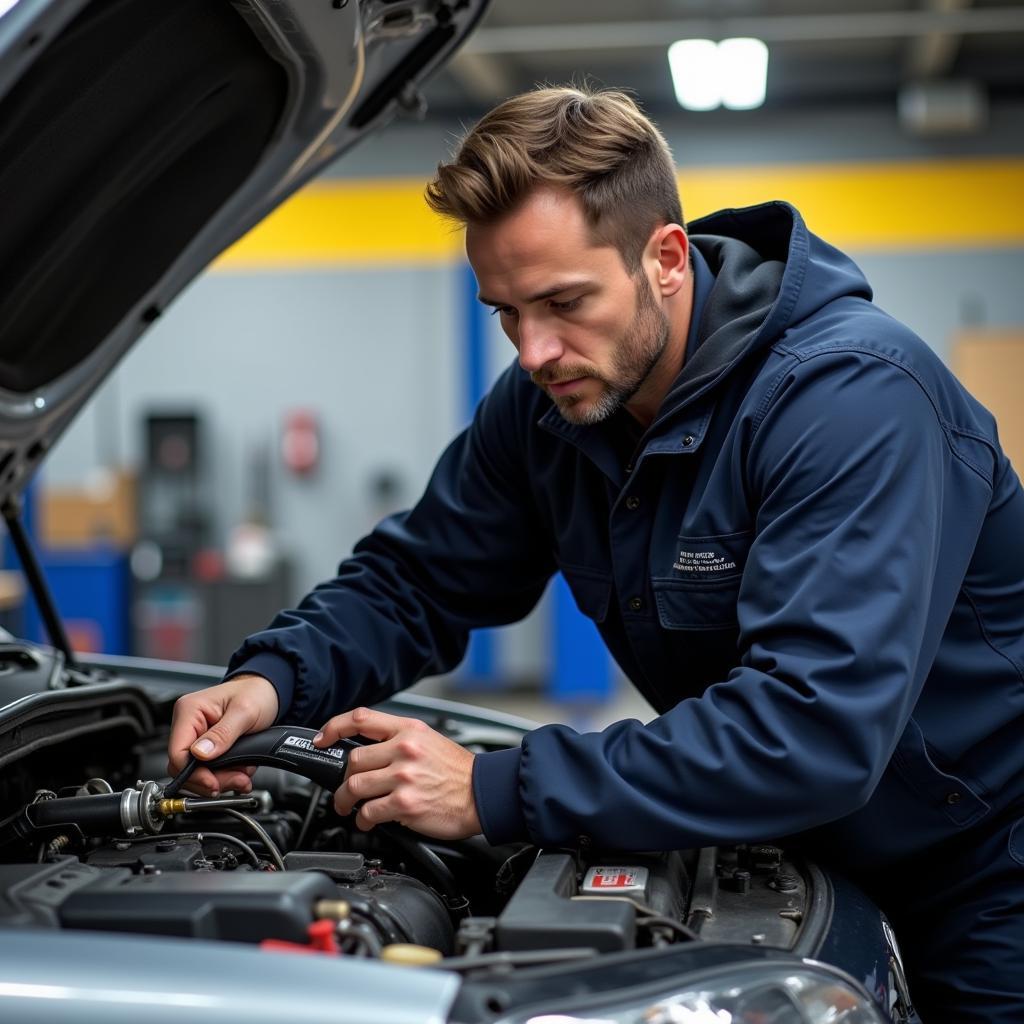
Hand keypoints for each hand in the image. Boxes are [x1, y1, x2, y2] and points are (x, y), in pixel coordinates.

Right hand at [167, 675, 278, 794]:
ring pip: (198, 773)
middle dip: (211, 780)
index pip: (177, 752)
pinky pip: (210, 771)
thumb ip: (223, 733)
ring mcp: (198, 737)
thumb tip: (200, 754)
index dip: (193, 773)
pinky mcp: (208, 748)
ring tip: (243, 777)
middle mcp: (189, 724)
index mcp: (190, 710)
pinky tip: (241, 772)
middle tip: (236, 781)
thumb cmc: (256, 693)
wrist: (268, 693)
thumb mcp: (245, 711)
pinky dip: (227, 776)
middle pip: (185, 768)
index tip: (213, 783)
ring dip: (222, 780)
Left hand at [315, 707, 480, 839]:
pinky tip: (369, 820)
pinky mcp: (405, 804)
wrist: (483, 794)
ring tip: (350, 807)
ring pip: (355, 786)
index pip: (362, 718)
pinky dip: (363, 819)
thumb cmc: (458, 771)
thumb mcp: (429, 740)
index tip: (323, 739)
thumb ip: (399, 740)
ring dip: (346, 801)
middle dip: (342, 779)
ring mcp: (404, 776)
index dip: (335, 727)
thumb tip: (368, 749)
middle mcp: (405, 749)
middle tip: (343, 791)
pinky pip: (368, 812)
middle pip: (353, 759)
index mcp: (409, 730)